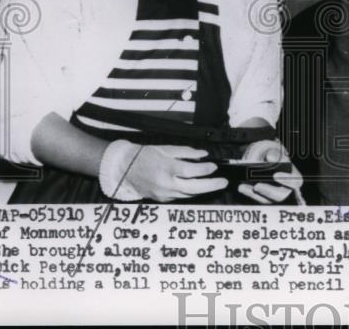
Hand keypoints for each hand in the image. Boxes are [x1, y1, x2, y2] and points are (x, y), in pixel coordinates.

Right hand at [103, 142, 226, 202]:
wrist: (124, 168)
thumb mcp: (166, 148)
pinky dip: (190, 192)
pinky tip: (197, 187)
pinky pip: (180, 197)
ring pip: (188, 195)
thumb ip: (186, 152)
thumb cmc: (145, 155)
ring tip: (214, 184)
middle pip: (193, 188)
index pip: (191, 171)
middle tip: (223, 182)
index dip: (205, 169)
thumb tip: (203, 154)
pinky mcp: (161, 199)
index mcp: (166, 167)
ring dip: (202, 190)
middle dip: (211, 186)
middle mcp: (165, 183)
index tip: (214, 166)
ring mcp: (163, 193)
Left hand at [237, 140, 303, 203]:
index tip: (275, 175)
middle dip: (267, 191)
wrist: (270, 163)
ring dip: (254, 194)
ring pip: (266, 200)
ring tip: (243, 186)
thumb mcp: (278, 153)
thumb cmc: (277, 159)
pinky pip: (257, 199)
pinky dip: (248, 193)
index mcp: (294, 178)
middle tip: (256, 186)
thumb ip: (276, 154)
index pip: (295, 182)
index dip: (286, 180)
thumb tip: (269, 156)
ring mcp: (275, 196)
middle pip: (280, 195)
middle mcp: (287, 190)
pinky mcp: (265, 199)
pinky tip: (241, 187)